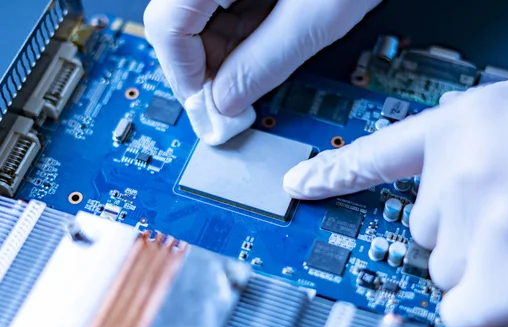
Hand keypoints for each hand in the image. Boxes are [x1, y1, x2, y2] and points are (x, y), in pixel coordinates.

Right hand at [144, 0, 380, 143]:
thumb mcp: (315, 17)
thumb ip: (264, 63)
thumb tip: (226, 101)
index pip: (166, 27)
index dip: (186, 77)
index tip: (211, 107)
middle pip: (177, 21)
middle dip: (206, 67)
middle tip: (235, 99)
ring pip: (197, 13)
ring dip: (224, 50)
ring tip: (260, 69)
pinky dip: (239, 27)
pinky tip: (265, 40)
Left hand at [283, 63, 507, 326]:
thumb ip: (482, 138)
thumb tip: (453, 171)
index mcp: (464, 123)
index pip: (376, 154)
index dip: (332, 172)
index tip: (297, 183)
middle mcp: (458, 172)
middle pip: (422, 231)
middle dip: (462, 234)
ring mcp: (478, 225)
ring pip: (447, 271)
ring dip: (485, 267)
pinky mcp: (506, 278)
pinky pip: (462, 312)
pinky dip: (486, 308)